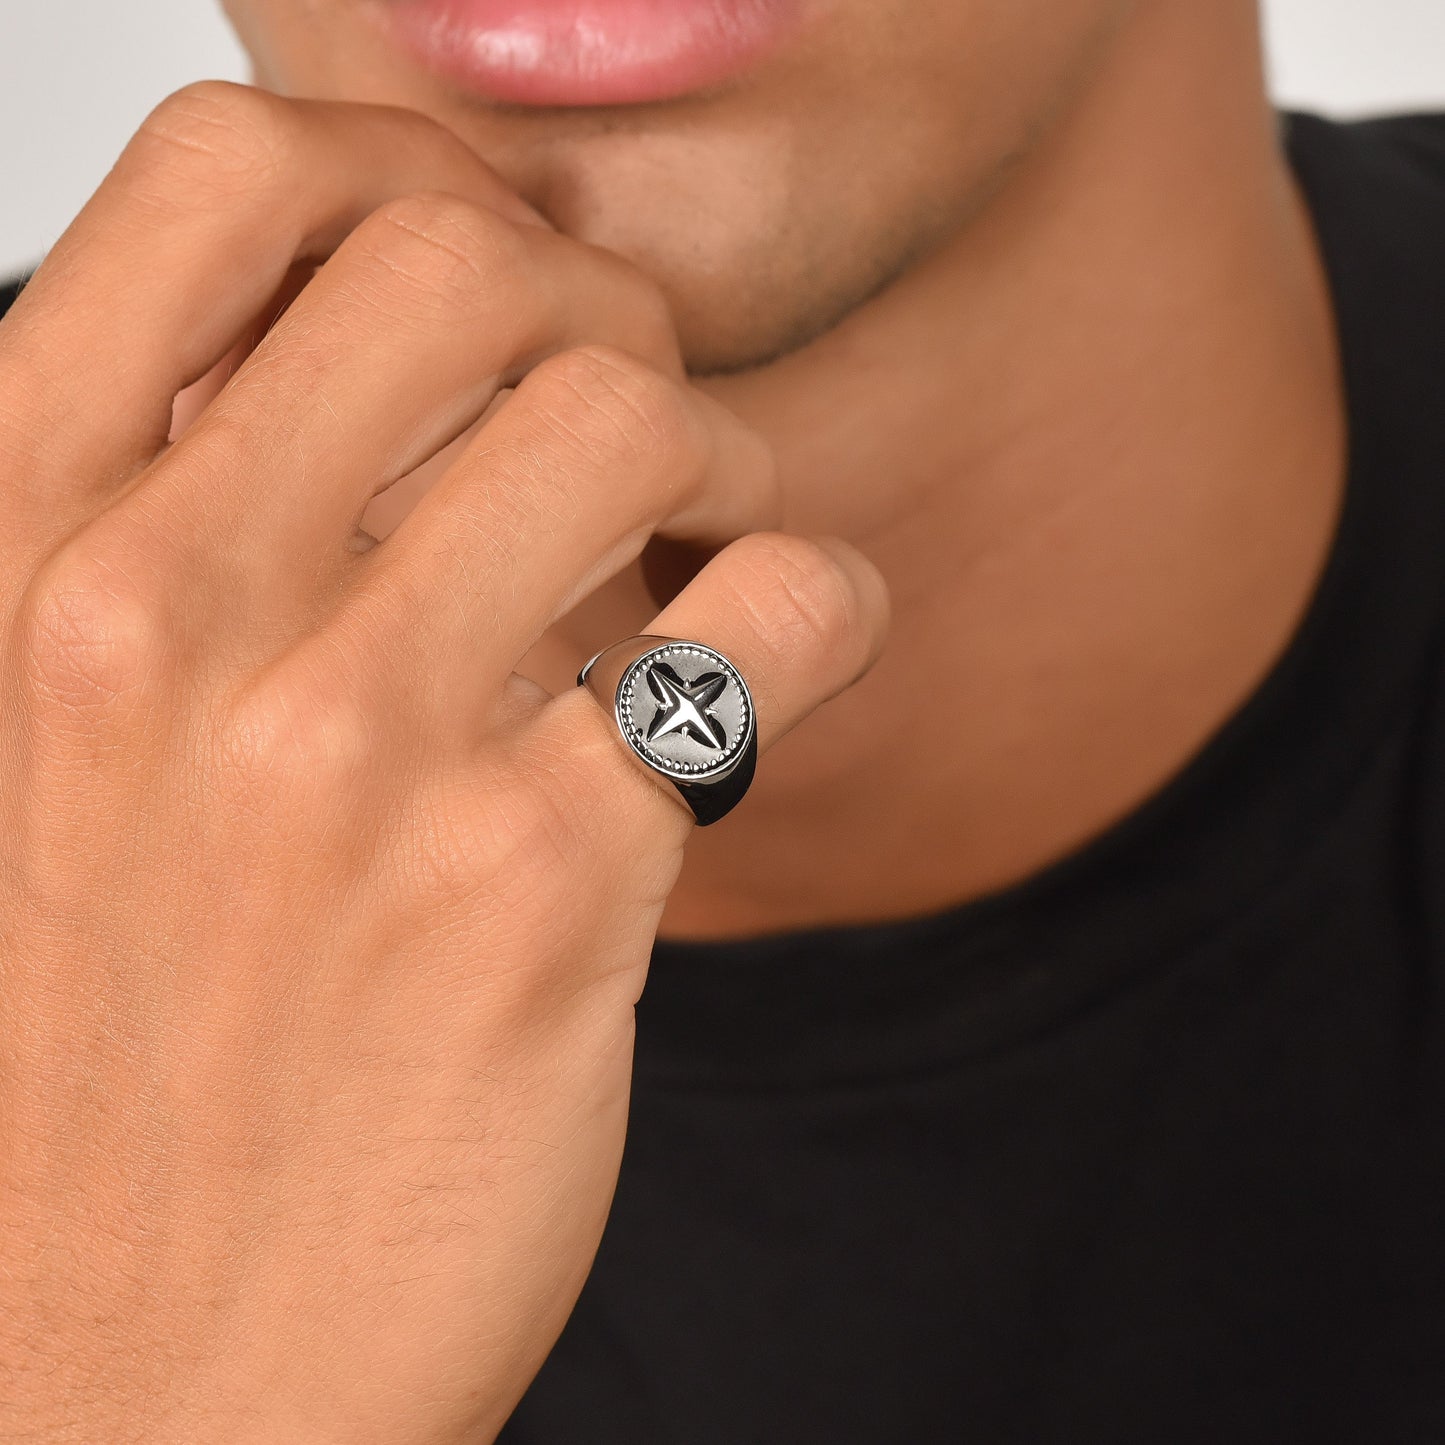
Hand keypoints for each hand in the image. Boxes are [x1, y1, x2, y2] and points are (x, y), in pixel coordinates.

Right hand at [0, 83, 886, 1442]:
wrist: (107, 1382)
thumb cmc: (78, 1052)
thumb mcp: (37, 733)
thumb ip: (169, 529)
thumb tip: (371, 383)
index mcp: (14, 545)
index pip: (230, 175)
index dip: (395, 187)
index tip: (476, 290)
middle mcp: (165, 616)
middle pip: (469, 259)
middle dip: (592, 312)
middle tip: (627, 424)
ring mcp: (355, 754)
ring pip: (641, 413)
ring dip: (720, 452)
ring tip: (699, 550)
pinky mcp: (542, 895)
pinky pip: (782, 614)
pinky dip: (821, 607)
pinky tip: (770, 670)